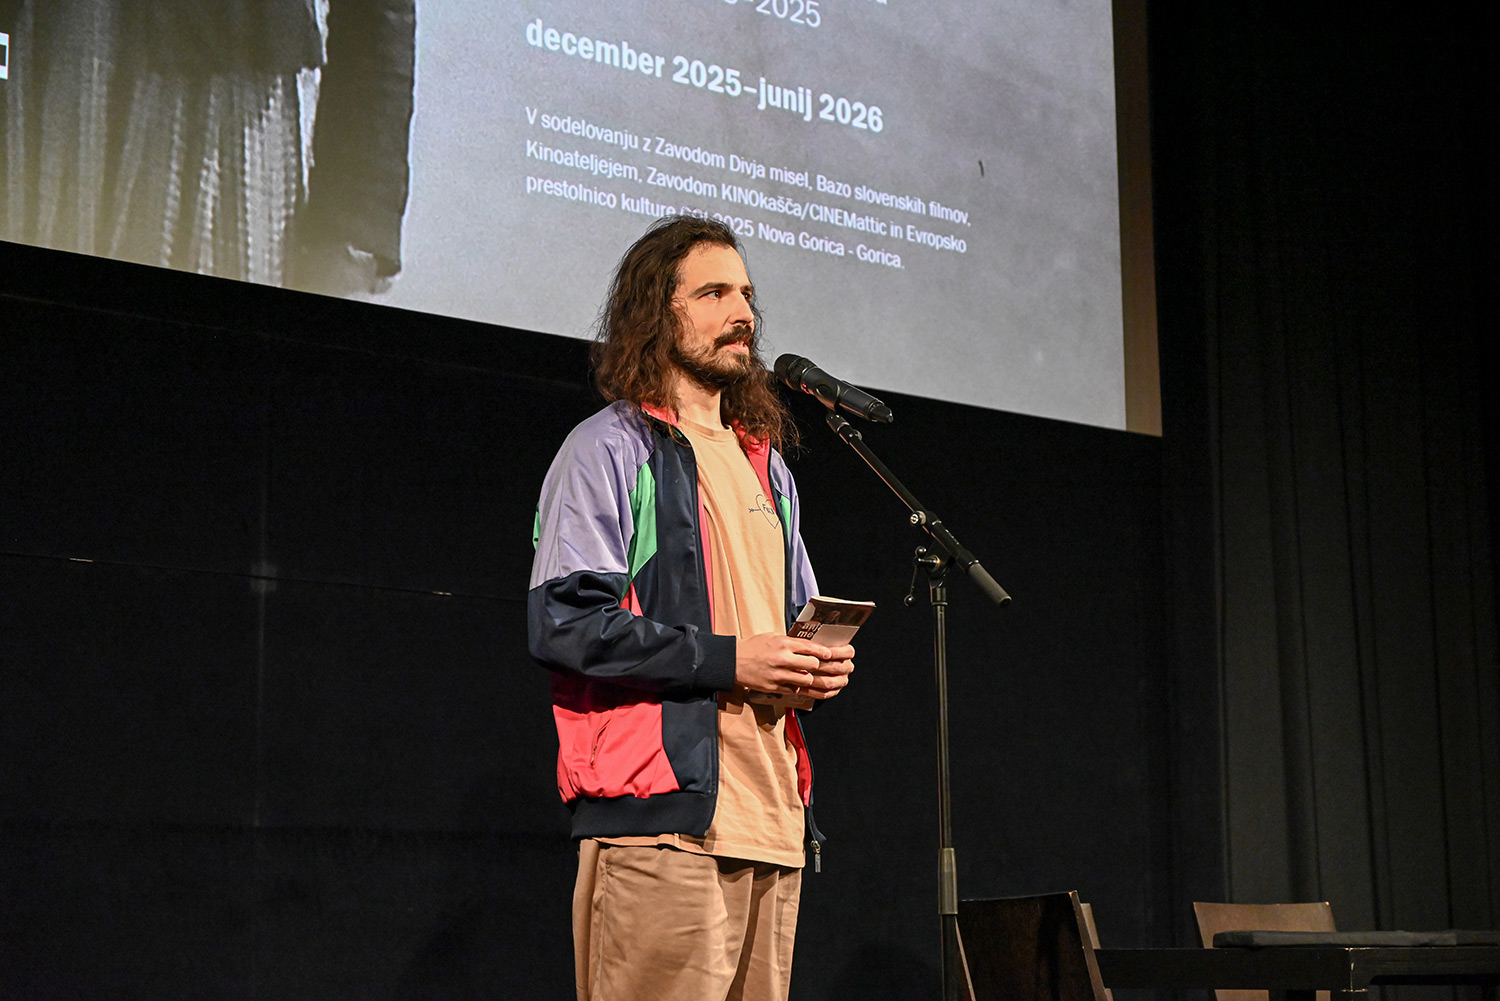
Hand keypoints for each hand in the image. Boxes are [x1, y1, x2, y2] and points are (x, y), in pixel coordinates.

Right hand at [735, 634, 854, 700]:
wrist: (733, 661)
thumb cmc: (753, 647)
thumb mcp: (772, 637)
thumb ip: (790, 641)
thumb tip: (808, 645)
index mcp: (783, 644)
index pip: (811, 648)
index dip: (823, 652)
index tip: (829, 654)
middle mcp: (782, 659)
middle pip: (813, 665)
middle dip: (817, 665)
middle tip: (817, 665)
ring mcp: (778, 675)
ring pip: (806, 680)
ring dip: (809, 678)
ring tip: (806, 675)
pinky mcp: (774, 687)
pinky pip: (794, 689)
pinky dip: (797, 687)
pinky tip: (793, 682)